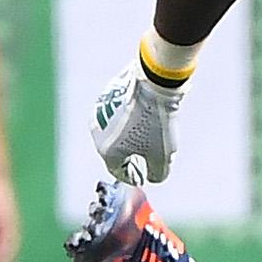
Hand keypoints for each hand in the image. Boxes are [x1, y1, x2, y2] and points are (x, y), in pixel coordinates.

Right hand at [92, 56, 183, 185]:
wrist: (153, 83)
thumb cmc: (156, 122)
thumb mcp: (163, 154)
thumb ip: (158, 173)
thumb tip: (154, 177)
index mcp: (107, 151)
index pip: (118, 171)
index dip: (132, 176)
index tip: (143, 177)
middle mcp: (97, 132)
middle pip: (114, 151)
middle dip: (129, 158)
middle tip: (144, 161)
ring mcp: (100, 111)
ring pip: (115, 130)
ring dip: (128, 137)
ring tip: (146, 137)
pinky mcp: (107, 94)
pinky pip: (118, 113)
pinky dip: (128, 119)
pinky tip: (144, 116)